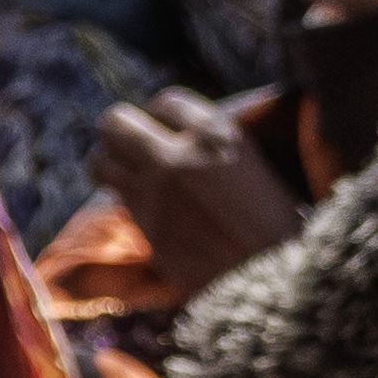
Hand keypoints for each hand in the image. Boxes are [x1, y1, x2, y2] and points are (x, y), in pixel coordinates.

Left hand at [88, 85, 301, 288]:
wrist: (276, 277)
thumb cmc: (278, 223)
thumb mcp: (253, 165)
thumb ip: (212, 149)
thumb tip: (181, 142)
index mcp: (219, 133)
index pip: (166, 101)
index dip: (161, 115)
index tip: (165, 129)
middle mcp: (180, 155)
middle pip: (115, 122)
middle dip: (118, 132)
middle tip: (130, 147)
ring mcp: (155, 191)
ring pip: (99, 159)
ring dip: (106, 163)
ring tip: (122, 171)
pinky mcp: (143, 227)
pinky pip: (113, 198)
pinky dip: (118, 195)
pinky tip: (137, 202)